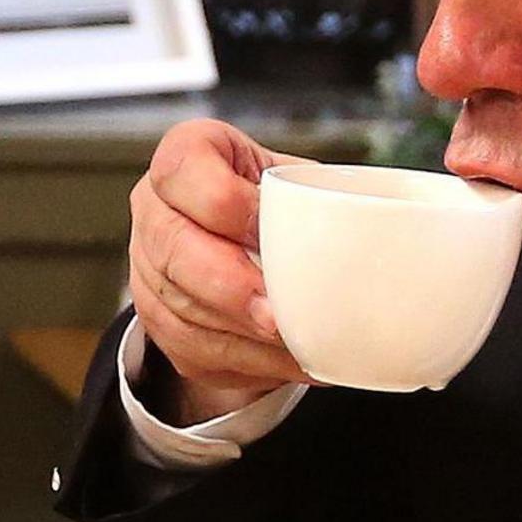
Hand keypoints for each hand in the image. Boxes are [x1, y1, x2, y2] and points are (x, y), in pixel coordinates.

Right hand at [128, 120, 311, 419]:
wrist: (242, 239)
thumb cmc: (276, 203)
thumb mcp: (294, 179)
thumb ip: (318, 194)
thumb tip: (374, 235)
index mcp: (184, 158)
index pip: (182, 170)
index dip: (226, 203)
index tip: (268, 227)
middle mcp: (153, 211)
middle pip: (174, 249)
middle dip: (228, 286)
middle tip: (275, 315)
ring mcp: (147, 270)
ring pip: (182, 310)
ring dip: (241, 336)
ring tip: (297, 347)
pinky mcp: (159, 323)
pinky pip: (194, 350)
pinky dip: (247, 362)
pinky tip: (291, 362)